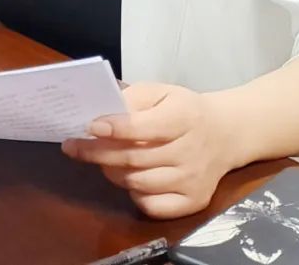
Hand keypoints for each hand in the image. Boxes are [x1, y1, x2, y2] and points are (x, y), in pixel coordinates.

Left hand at [60, 83, 237, 218]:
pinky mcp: (193, 201)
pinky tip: (128, 178)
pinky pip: (152, 205)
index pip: (143, 127)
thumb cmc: (183, 110)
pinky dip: (133, 194)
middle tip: (73, 146)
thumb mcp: (160, 92)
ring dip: (111, 171)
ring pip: (138, 183)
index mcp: (184, 118)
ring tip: (100, 159)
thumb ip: (131, 99)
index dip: (114, 128)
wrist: (225, 134)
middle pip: (135, 158)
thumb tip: (100, 114)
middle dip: (98, 152)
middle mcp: (191, 152)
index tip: (89, 126)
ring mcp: (193, 180)